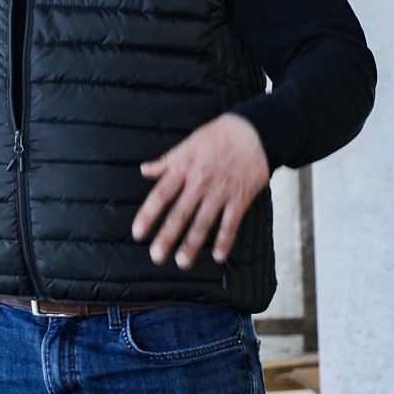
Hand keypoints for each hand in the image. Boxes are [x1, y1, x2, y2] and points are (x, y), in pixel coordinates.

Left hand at [134, 113, 269, 267]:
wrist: (255, 131)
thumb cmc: (218, 136)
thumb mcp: (187, 144)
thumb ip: (165, 161)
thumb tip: (143, 170)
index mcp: (184, 168)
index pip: (161, 195)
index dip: (148, 215)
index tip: (138, 233)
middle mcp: (200, 182)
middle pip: (180, 213)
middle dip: (167, 236)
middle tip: (156, 256)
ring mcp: (221, 191)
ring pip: (203, 222)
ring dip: (192, 244)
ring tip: (181, 262)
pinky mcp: (241, 198)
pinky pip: (231, 223)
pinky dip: (224, 240)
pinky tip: (217, 256)